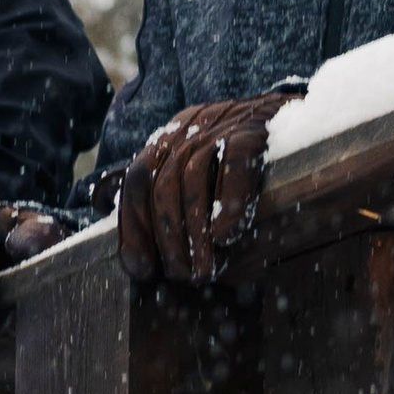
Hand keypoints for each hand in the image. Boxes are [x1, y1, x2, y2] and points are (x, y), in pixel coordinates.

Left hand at [116, 90, 302, 286]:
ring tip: (205, 270)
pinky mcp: (256, 131)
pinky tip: (227, 238)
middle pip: (163, 184)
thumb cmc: (239, 152)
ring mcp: (223, 124)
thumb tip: (96, 200)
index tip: (141, 270)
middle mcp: (190, 125)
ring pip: (193, 180)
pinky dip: (229, 204)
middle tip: (184, 277)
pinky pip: (236, 168)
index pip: (136, 179)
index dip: (134, 227)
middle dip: (168, 238)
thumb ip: (151, 178)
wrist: (297, 116)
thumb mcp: (191, 158)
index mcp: (170, 134)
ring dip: (195, 232)